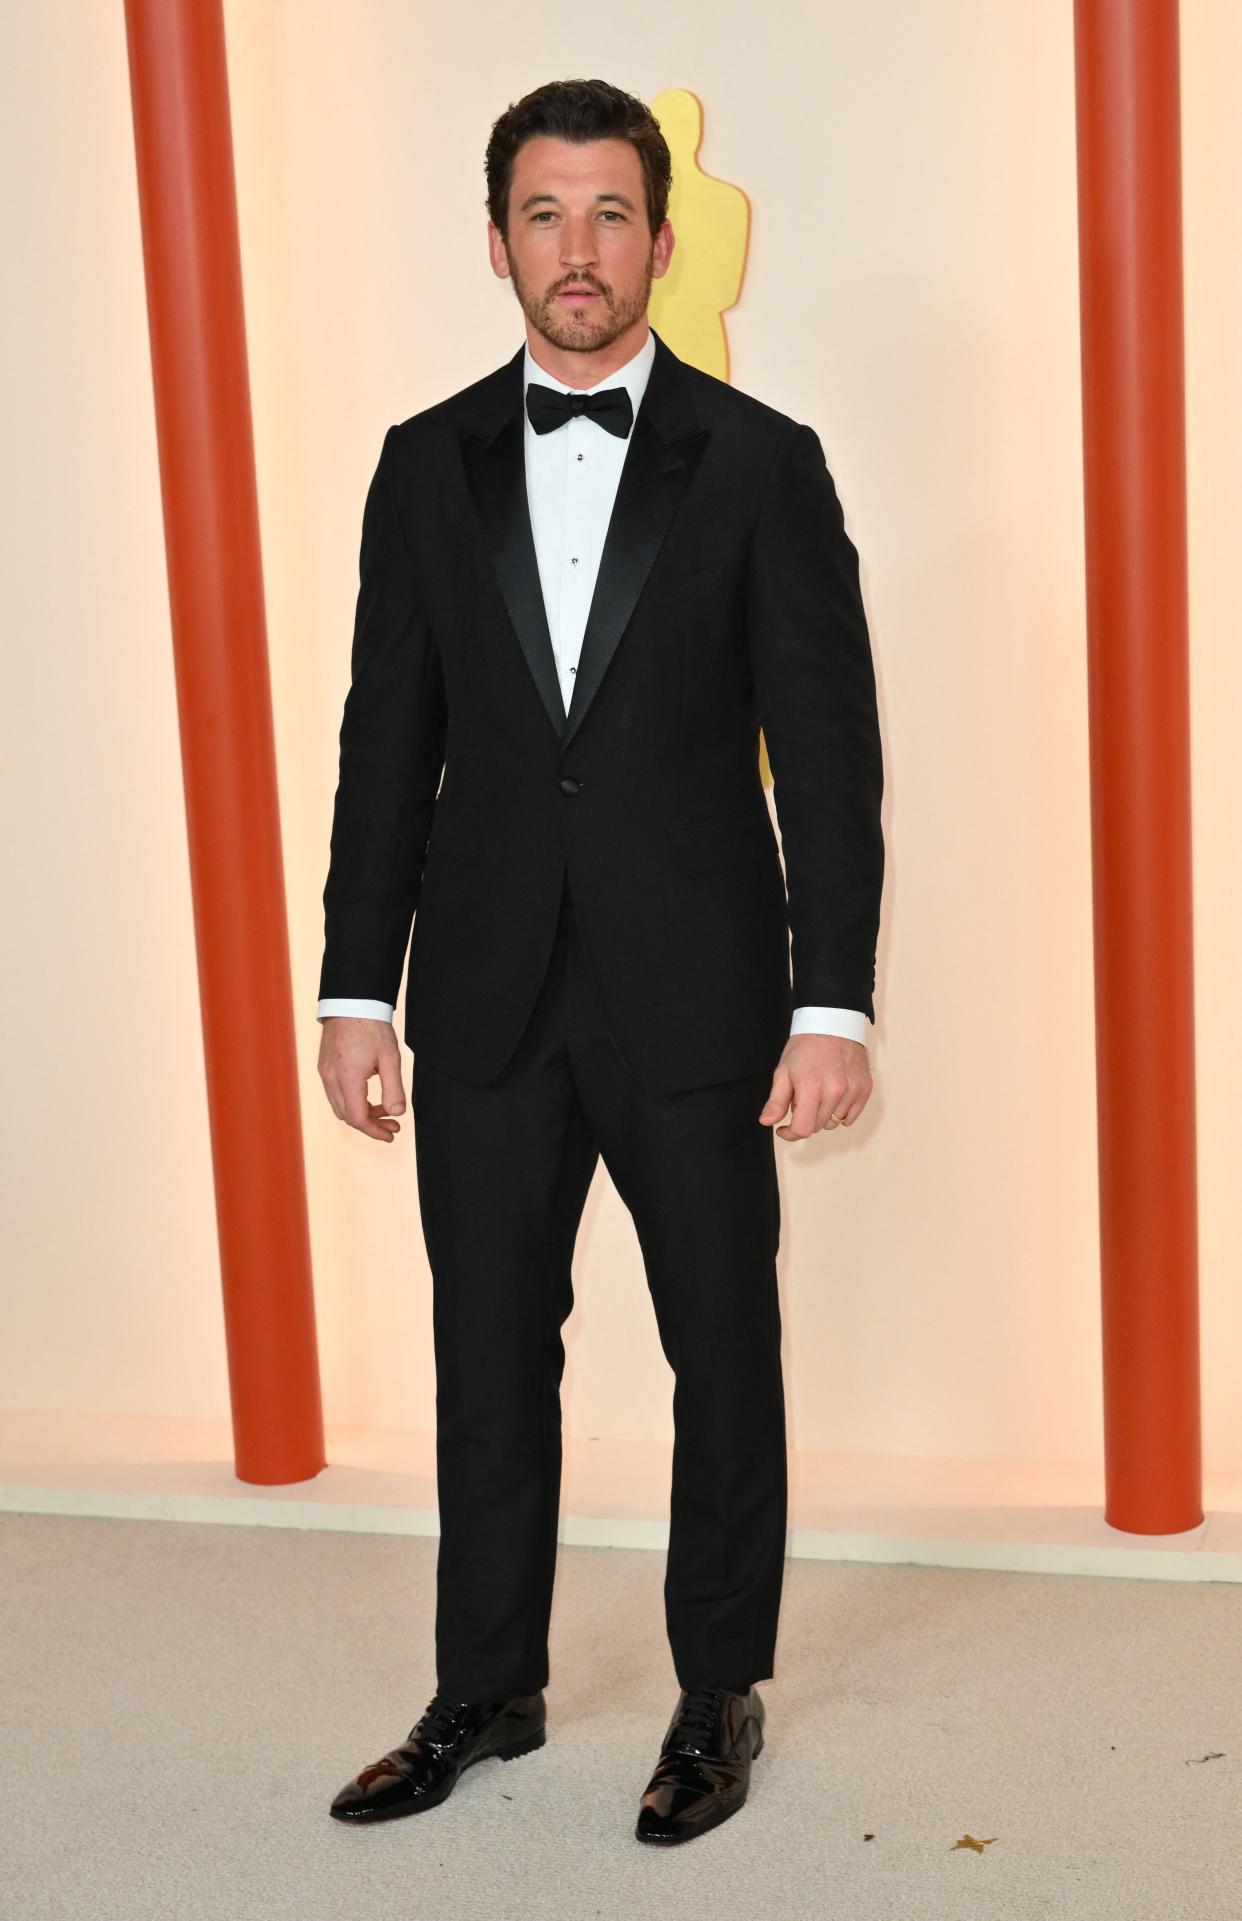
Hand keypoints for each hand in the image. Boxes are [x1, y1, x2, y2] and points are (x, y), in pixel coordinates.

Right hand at [318, 1016, 405, 1142]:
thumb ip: (394, 1088)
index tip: (392, 1133)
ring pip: (340, 1107)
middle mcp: (331, 1079)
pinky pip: (335, 1094)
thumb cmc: (372, 1027)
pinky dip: (352, 1101)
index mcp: (347, 1079)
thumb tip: (397, 1113)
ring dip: (361, 1113)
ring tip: (384, 1110)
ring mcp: (325, 1073)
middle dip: (371, 1124)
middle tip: (393, 1123)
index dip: (375, 1131)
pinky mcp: (324, 1067)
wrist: (351, 1002)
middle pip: (348, 1117)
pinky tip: (368, 1096)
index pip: (358, 1119)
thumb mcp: (390, 1058)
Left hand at [758, 1033, 872, 1140]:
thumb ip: (776, 1100)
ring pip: (834, 1122)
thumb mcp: (783, 1071)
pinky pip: (850, 1117)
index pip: (803, 1129)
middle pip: (818, 1126)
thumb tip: (767, 1122)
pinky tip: (833, 1095)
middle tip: (802, 1097)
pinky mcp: (865, 1089)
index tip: (784, 1128)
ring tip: (819, 1092)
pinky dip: (841, 1112)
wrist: (833, 1024)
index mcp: (811, 1087)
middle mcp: (835, 1091)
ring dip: (823, 1115)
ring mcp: (852, 1090)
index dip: (790, 1133)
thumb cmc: (805, 1046)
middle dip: (806, 1117)